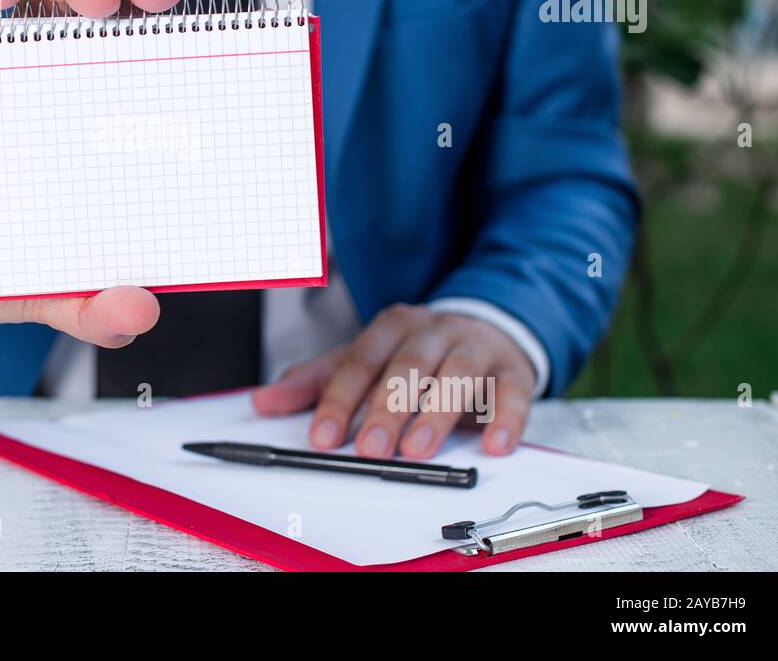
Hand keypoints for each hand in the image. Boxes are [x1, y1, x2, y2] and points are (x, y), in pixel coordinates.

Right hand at [0, 0, 182, 346]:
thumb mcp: (42, 291)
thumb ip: (89, 306)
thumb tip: (141, 312)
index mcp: (95, 127)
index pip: (146, 62)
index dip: (181, 40)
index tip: (217, 37)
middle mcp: (57, 87)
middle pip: (106, 13)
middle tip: (158, 2)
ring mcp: (3, 73)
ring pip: (46, 1)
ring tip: (92, 6)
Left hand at [251, 305, 535, 457]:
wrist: (484, 327)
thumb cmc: (414, 353)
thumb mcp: (362, 360)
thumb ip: (315, 382)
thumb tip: (264, 401)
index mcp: (390, 327)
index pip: (360, 360)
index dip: (339, 399)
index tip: (322, 435)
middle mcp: (432, 331)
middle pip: (407, 367)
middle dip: (387, 409)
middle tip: (371, 448)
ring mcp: (474, 347)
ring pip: (457, 375)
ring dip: (437, 414)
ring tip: (419, 449)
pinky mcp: (513, 369)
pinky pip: (512, 392)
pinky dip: (504, 418)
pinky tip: (492, 444)